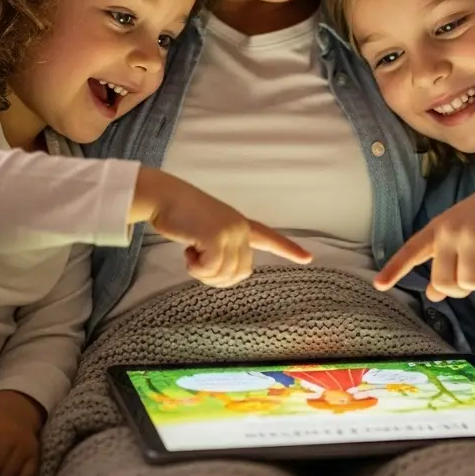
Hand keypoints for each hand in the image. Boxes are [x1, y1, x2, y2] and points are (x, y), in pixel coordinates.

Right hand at [133, 169, 311, 287]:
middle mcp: (241, 228)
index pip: (269, 238)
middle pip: (240, 272)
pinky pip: (211, 269)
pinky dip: (196, 269)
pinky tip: (188, 253)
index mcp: (241, 225)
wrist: (166, 197)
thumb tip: (228, 273)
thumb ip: (222, 248)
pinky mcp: (217, 236)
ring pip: (226, 273)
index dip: (288, 249)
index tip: (308, 258)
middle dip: (217, 278)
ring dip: (203, 273)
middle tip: (196, 263)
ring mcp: (231, 231)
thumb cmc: (181, 215)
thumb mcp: (207, 233)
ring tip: (191, 256)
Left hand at [374, 172, 474, 300]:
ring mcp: (471, 233)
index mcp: (436, 229)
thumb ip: (444, 264)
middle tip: (471, 280)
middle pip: (444, 282)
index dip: (394, 270)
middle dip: (460, 290)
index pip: (411, 251)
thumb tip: (433, 295)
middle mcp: (449, 230)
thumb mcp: (459, 238)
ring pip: (470, 282)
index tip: (378, 285)